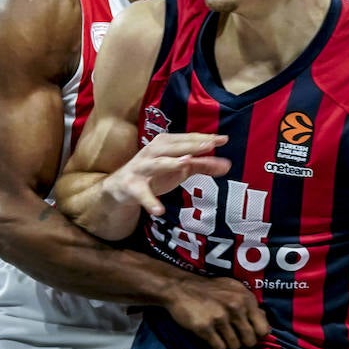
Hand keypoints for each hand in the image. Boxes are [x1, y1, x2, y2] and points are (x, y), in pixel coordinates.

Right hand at [106, 132, 231, 216]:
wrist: (121, 186)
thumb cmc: (155, 173)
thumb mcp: (179, 168)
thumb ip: (202, 165)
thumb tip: (227, 165)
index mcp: (164, 144)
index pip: (186, 139)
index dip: (204, 139)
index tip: (223, 139)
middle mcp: (152, 152)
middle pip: (173, 147)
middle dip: (191, 145)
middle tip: (209, 145)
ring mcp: (141, 168)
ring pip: (156, 164)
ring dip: (170, 163)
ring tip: (185, 164)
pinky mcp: (132, 186)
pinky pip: (142, 194)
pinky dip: (150, 201)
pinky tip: (160, 210)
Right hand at [163, 272, 269, 348]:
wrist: (181, 287)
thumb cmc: (210, 289)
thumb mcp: (234, 290)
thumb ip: (250, 305)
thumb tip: (265, 322)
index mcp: (247, 299)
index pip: (263, 329)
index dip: (257, 335)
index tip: (248, 334)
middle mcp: (236, 308)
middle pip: (250, 341)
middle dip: (243, 342)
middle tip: (233, 336)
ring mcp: (221, 318)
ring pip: (235, 346)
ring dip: (228, 344)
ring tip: (220, 334)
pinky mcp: (205, 328)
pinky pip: (219, 348)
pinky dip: (216, 346)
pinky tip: (211, 337)